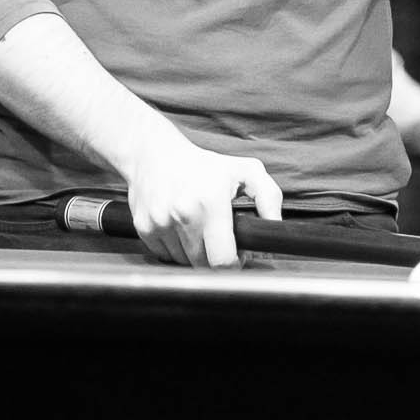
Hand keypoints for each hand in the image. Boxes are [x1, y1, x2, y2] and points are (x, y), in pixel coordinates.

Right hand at [122, 135, 282, 268]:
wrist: (153, 153)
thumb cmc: (204, 165)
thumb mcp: (246, 170)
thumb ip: (269, 197)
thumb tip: (275, 227)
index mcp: (211, 201)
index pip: (223, 260)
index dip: (235, 264)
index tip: (239, 256)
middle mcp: (183, 213)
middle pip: (204, 265)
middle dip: (217, 259)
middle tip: (221, 241)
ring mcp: (160, 223)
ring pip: (185, 263)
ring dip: (196, 255)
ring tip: (199, 230)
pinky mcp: (144, 229)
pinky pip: (166, 256)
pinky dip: (176, 250)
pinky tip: (180, 228)